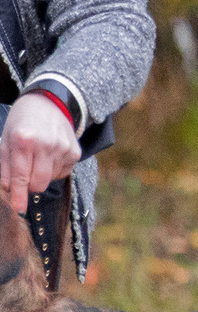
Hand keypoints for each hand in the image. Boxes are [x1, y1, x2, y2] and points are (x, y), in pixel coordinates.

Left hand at [0, 93, 75, 218]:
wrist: (49, 103)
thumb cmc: (21, 124)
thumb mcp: (5, 141)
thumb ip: (4, 167)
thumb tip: (9, 190)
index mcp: (24, 141)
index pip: (21, 176)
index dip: (19, 196)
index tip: (19, 209)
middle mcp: (47, 144)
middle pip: (39, 184)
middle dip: (29, 186)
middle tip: (25, 174)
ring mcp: (64, 148)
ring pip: (51, 180)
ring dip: (42, 175)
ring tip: (38, 158)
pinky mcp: (75, 151)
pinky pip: (63, 173)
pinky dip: (54, 170)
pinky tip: (50, 156)